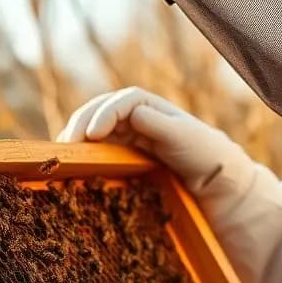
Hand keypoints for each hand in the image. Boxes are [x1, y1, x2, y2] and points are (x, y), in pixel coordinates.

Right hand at [56, 87, 250, 191]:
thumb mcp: (184, 137)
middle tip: (67, 144)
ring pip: (95, 129)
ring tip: (64, 153)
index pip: (121, 102)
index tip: (93, 134)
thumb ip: (158, 123)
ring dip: (77, 138)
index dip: (104, 114)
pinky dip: (85, 153)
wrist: (217, 180)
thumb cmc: (206, 154)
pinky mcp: (125, 155)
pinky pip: (99, 148)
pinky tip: (76, 164)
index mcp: (150, 106)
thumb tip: (131, 113)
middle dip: (81, 124)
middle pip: (100, 111)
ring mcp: (128, 135)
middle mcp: (135, 116)